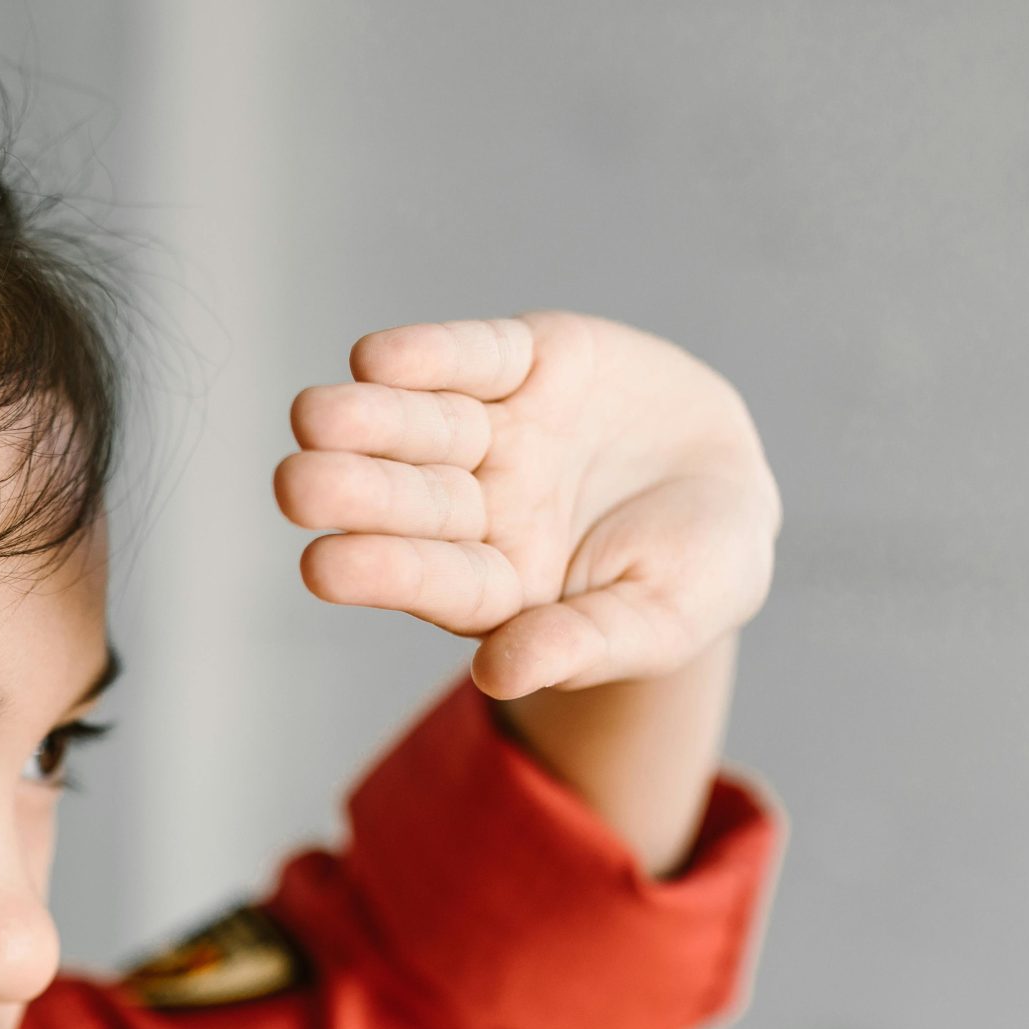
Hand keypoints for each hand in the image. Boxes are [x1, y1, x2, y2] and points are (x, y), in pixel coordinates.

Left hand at [272, 311, 777, 699]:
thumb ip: (581, 644)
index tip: (321, 567)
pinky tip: (374, 358)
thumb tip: (497, 676)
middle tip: (296, 486)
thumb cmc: (690, 576)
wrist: (733, 484)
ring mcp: (499, 433)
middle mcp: (481, 508)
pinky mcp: (527, 362)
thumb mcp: (659, 621)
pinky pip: (473, 356)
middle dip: (357, 491)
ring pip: (424, 425)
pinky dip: (429, 353)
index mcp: (500, 586)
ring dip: (370, 418)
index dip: (382, 570)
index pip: (435, 579)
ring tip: (315, 416)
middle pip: (412, 500)